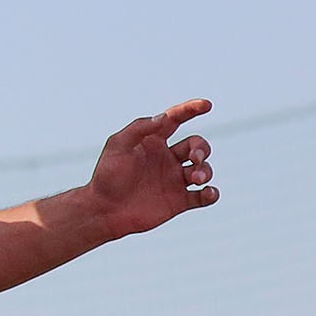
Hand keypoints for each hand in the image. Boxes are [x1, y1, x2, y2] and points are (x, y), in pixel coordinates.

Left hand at [86, 100, 218, 236]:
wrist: (104, 210)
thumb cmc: (107, 175)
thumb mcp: (118, 145)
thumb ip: (140, 129)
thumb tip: (164, 117)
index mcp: (153, 141)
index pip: (176, 119)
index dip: (191, 110)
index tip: (207, 104)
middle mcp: (167, 158)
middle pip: (196, 145)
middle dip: (201, 149)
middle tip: (194, 158)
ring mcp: (174, 180)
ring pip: (203, 169)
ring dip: (206, 170)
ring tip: (196, 178)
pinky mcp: (179, 201)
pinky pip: (203, 196)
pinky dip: (211, 194)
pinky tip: (209, 192)